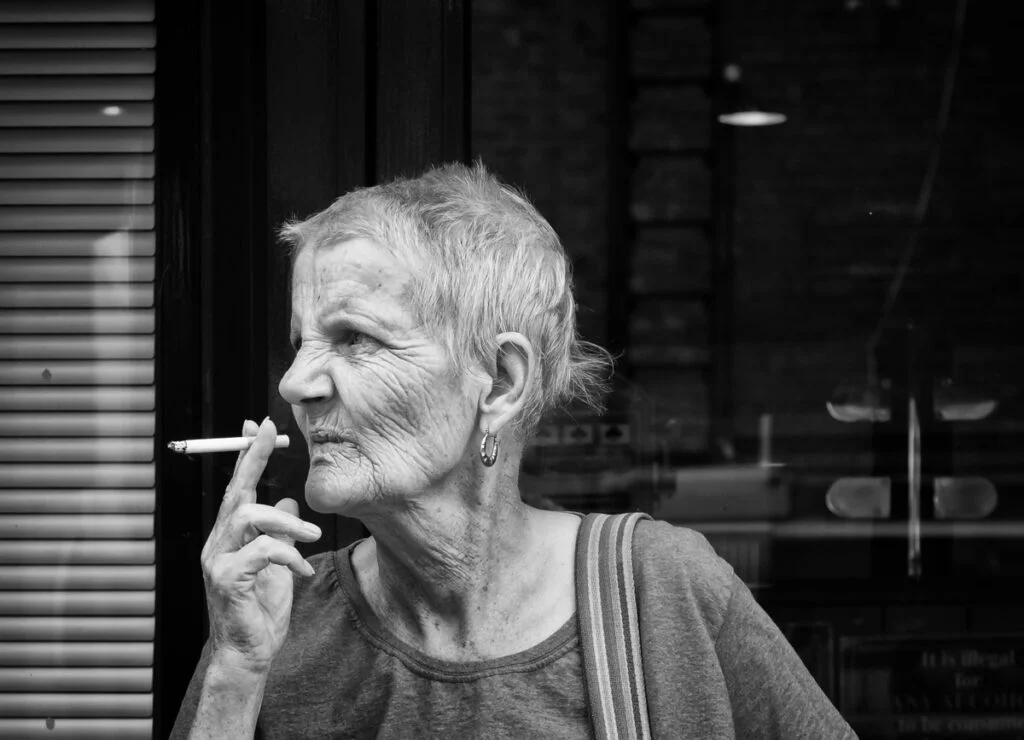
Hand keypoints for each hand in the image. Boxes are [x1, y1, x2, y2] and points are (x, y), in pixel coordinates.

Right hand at [200, 417, 321, 674]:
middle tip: (272, 431)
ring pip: (249, 515)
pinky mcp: (228, 580)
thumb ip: (282, 532)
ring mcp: (219, 561)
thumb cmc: (262, 610)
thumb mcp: (280, 563)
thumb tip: (291, 499)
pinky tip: (303, 570)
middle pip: (236, 490)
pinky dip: (289, 555)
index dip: (246, 455)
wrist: (251, 653)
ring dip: (287, 519)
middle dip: (253, 456)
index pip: (237, 487)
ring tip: (313, 534)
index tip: (257, 424)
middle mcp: (219, 543)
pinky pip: (262, 551)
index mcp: (231, 536)